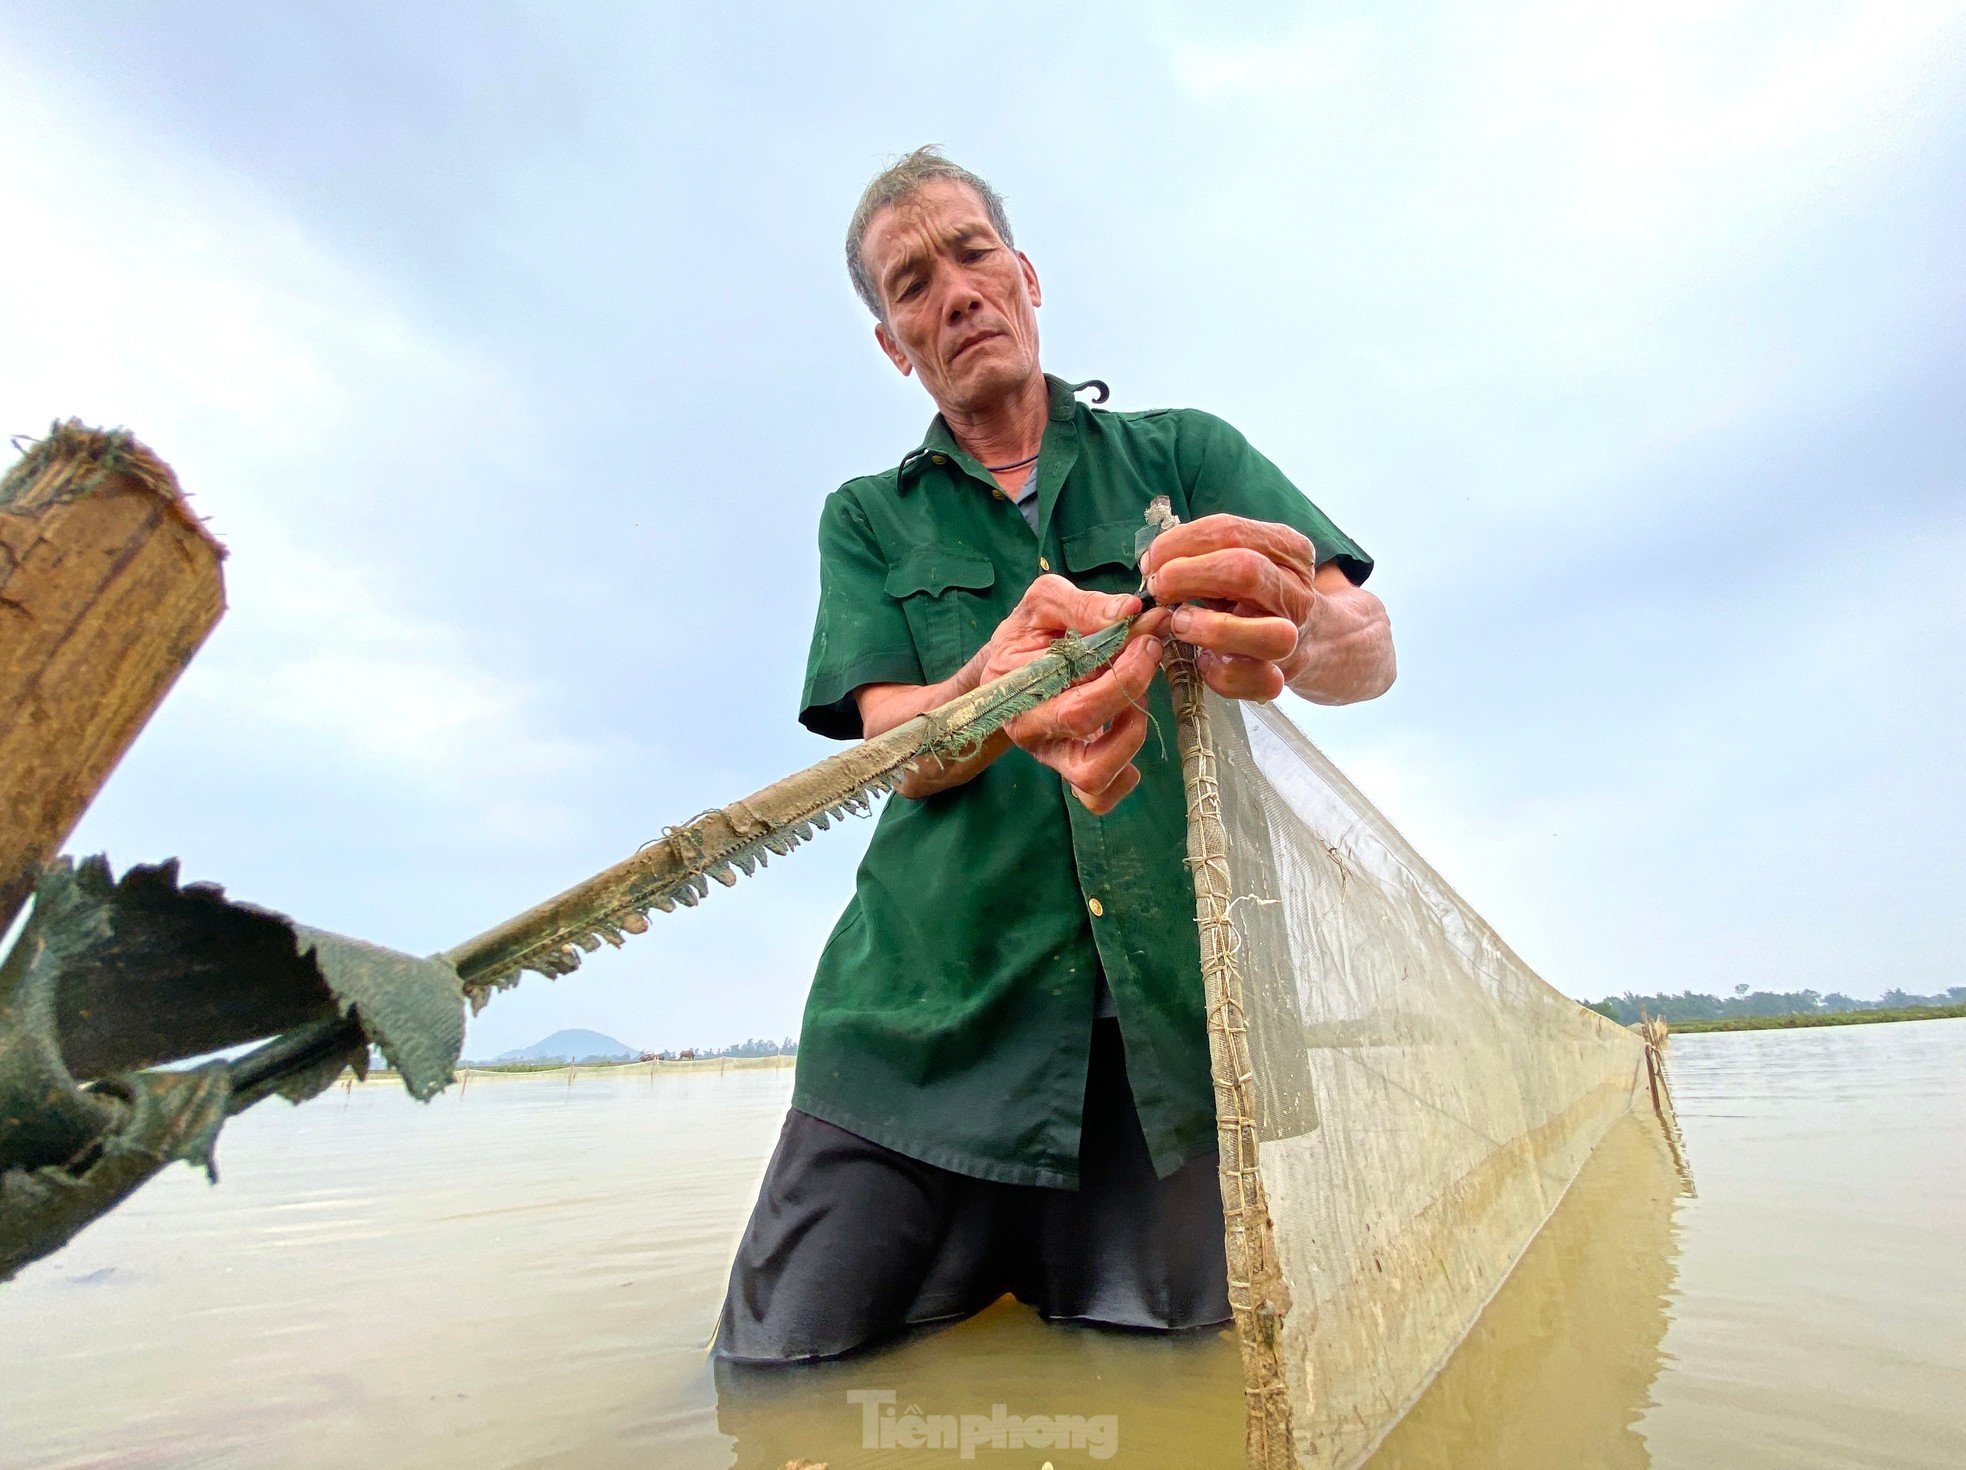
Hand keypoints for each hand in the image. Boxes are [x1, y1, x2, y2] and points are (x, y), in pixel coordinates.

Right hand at [975, 575, 1169, 813]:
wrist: (1012, 663)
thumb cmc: (1031, 632)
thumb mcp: (1046, 602)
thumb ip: (1084, 605)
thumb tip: (1130, 611)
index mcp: (1014, 684)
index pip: (1069, 681)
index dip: (1118, 664)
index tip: (1146, 636)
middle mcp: (1028, 728)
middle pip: (1081, 722)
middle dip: (1129, 685)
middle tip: (1149, 652)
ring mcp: (1050, 755)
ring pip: (1092, 774)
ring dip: (1129, 733)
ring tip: (1137, 696)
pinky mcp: (1070, 770)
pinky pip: (1098, 798)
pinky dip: (1124, 776)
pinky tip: (1129, 733)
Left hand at [1140, 514, 1318, 700]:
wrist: (1316, 637)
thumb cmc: (1260, 595)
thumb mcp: (1245, 559)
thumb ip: (1205, 554)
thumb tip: (1152, 563)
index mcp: (1287, 550)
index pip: (1230, 532)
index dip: (1180, 544)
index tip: (1151, 561)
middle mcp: (1296, 591)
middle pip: (1246, 572)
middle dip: (1189, 576)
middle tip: (1159, 587)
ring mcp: (1294, 636)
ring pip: (1267, 635)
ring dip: (1212, 629)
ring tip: (1179, 624)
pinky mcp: (1283, 676)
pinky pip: (1256, 680)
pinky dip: (1221, 672)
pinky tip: (1202, 660)